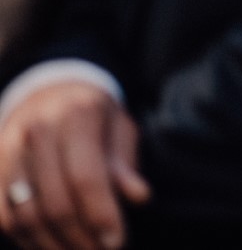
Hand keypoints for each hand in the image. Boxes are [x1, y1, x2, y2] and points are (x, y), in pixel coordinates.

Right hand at [0, 81, 147, 249]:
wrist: (49, 94)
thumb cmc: (94, 118)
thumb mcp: (119, 129)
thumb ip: (124, 164)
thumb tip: (139, 197)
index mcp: (76, 116)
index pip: (85, 177)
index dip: (101, 215)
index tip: (117, 242)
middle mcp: (37, 132)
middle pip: (55, 202)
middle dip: (81, 238)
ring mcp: (8, 151)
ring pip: (26, 215)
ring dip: (53, 245)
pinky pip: (4, 217)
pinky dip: (26, 240)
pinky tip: (50, 247)